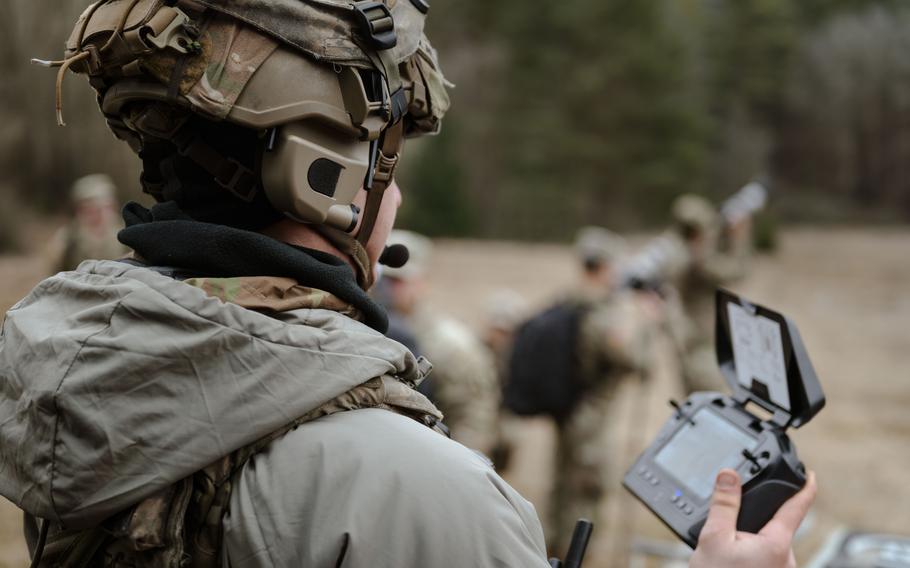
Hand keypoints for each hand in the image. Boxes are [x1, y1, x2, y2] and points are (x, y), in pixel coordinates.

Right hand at [689, 469, 816, 567]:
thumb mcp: (713, 539)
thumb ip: (723, 505)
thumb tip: (729, 476)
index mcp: (776, 543)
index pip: (796, 508)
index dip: (805, 488)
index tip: (811, 475)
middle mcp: (786, 561)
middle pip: (775, 529)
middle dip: (755, 524)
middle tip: (728, 531)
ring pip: (767, 548)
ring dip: (748, 545)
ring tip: (724, 557)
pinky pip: (763, 562)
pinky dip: (748, 559)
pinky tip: (730, 566)